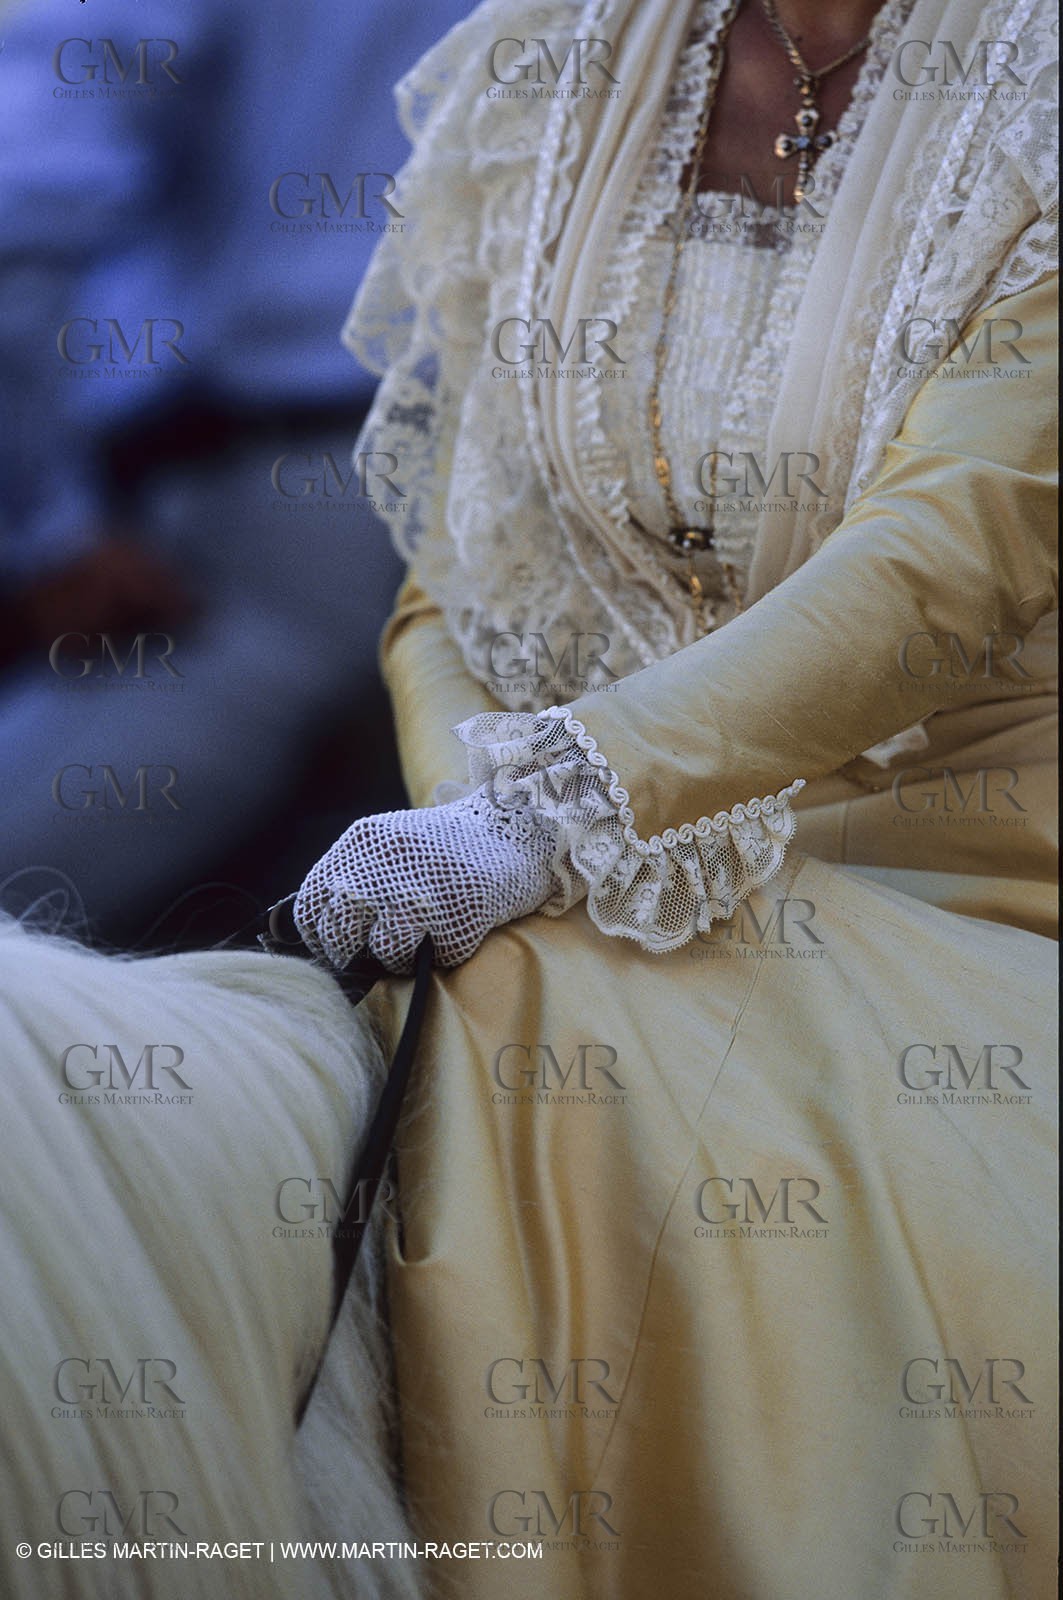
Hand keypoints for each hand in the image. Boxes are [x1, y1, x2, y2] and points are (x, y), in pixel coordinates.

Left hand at [293, 789, 557, 972]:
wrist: (517, 829)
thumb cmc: (448, 849)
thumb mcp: (390, 846)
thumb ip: (355, 876)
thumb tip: (323, 934)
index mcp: (361, 843)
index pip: (312, 903)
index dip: (320, 936)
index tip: (337, 948)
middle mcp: (382, 863)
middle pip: (340, 930)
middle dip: (351, 953)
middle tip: (374, 954)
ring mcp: (418, 888)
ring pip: (384, 949)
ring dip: (400, 958)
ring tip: (421, 942)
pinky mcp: (455, 912)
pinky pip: (435, 957)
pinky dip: (445, 953)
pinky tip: (458, 927)